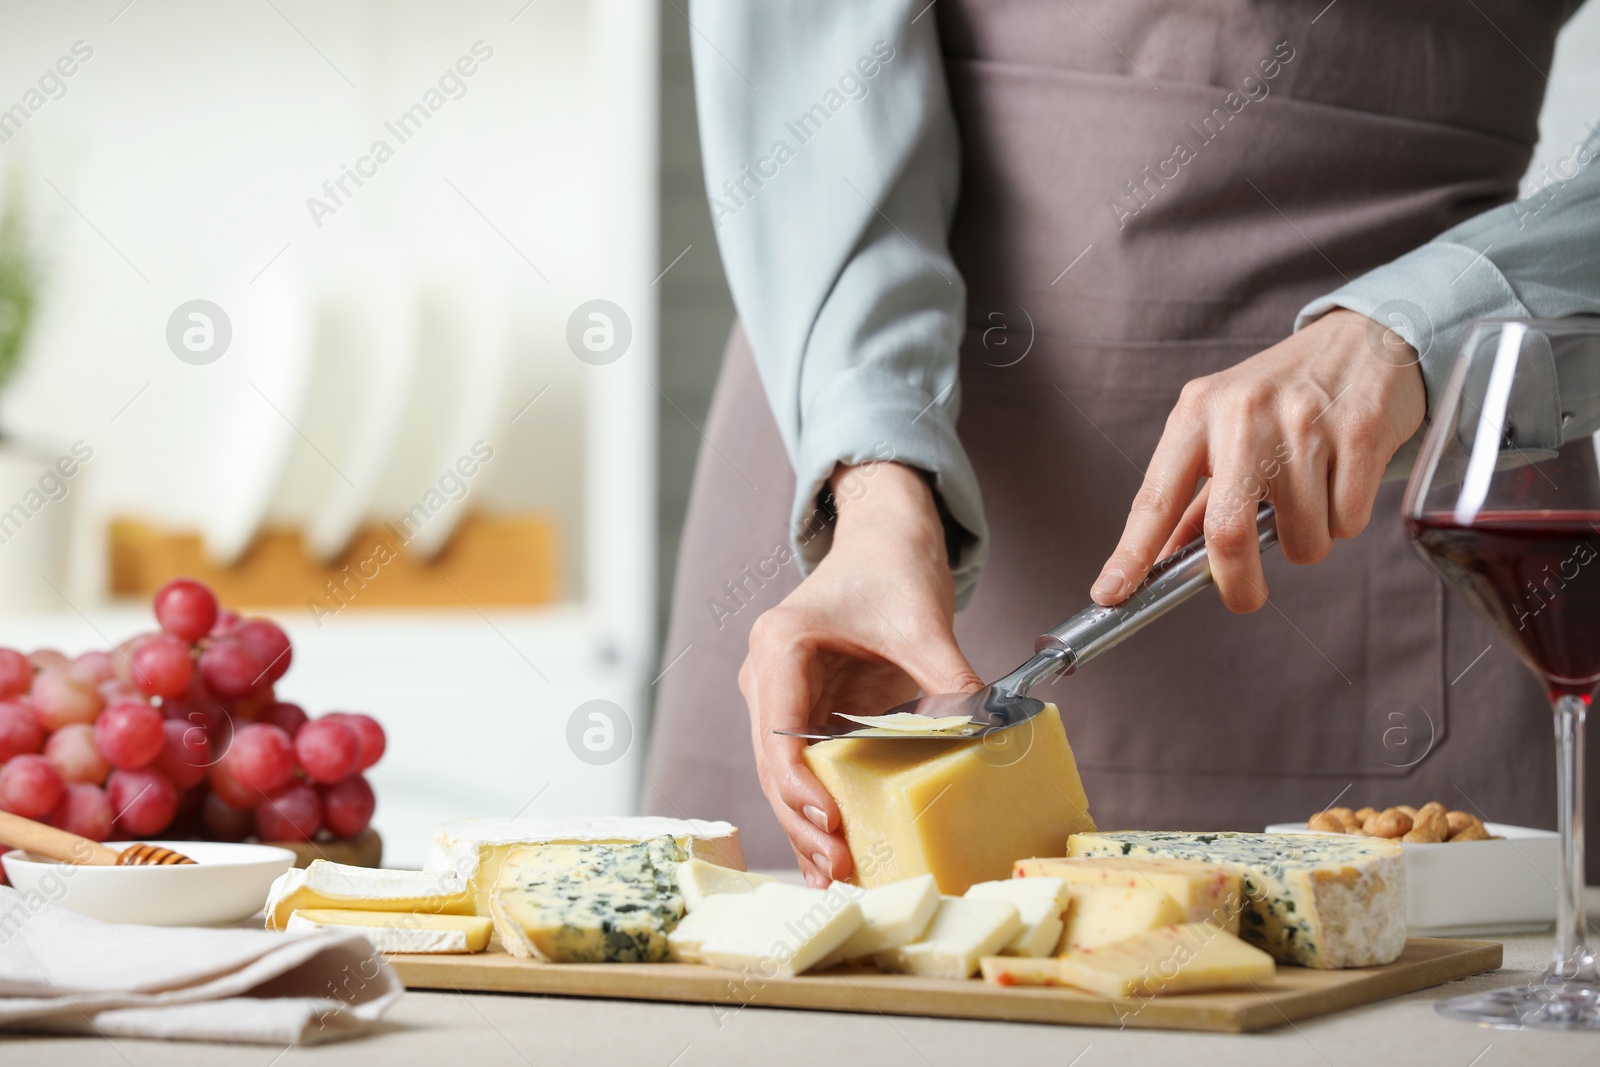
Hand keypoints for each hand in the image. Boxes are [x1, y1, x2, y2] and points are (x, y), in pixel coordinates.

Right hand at [739, 461, 981, 886]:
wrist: (885, 535)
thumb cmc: (891, 564)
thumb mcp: (922, 620)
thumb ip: (950, 675)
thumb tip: (987, 731)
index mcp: (779, 645)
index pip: (775, 729)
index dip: (799, 781)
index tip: (831, 818)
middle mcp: (767, 675)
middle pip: (774, 764)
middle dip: (802, 821)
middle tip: (838, 869)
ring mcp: (781, 696)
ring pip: (785, 775)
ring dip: (807, 825)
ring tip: (836, 876)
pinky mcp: (806, 711)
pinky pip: (808, 766)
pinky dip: (821, 807)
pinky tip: (838, 850)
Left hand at [1091, 309, 1425, 611]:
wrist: (1369, 335)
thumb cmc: (1285, 392)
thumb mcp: (1225, 426)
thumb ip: (1195, 495)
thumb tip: (1165, 561)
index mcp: (1197, 413)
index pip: (1154, 499)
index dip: (1131, 554)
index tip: (1110, 594)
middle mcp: (1243, 415)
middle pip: (1227, 532)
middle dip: (1237, 584)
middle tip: (1246, 596)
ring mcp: (1303, 422)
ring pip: (1302, 538)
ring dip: (1308, 541)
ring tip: (1310, 497)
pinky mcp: (1359, 432)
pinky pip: (1348, 522)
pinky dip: (1344, 521)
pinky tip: (1341, 478)